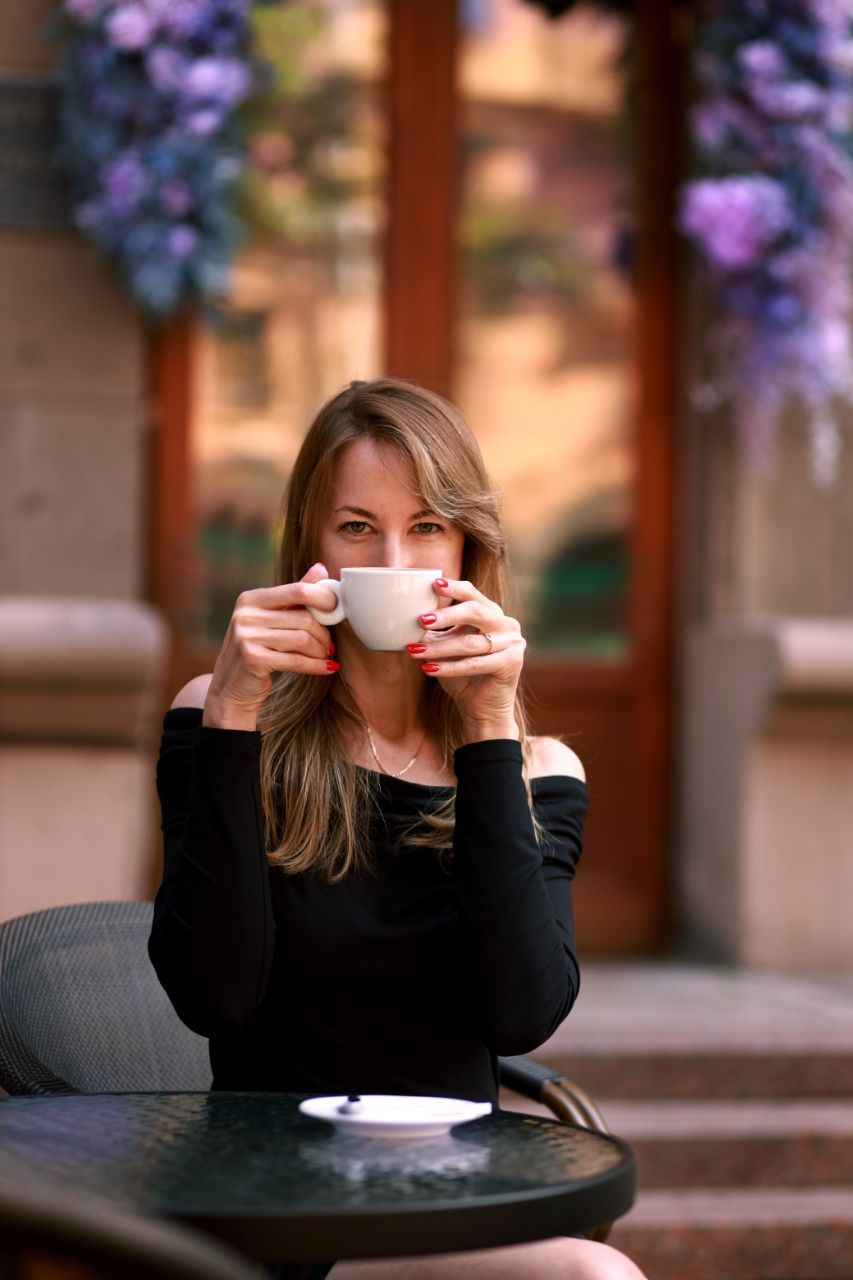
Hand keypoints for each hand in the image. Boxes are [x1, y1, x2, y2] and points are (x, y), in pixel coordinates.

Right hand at [203, 564, 337, 729]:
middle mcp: (245, 614)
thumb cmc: (257, 651)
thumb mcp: (272, 620)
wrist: (231, 689)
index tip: (336, 611)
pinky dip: (316, 666)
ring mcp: (245, 636)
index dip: (323, 599)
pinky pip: (296, 660)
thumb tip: (321, 568)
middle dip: (323, 634)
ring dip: (321, 651)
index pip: (297, 590)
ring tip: (326, 657)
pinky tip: (327, 669)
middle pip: (303, 617)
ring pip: (302, 638)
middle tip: (330, 645)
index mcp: (251, 599)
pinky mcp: (252, 659)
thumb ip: (295, 595)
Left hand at [408, 578, 525, 741]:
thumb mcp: (445, 647)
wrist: (481, 708)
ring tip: (414, 651)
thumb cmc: (463, 675)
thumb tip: (403, 616)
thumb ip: (434, 631)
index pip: (474, 594)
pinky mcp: (512, 663)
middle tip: (421, 620)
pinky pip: (476, 663)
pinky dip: (450, 667)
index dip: (455, 588)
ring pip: (470, 642)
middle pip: (476, 612)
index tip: (433, 584)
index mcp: (492, 614)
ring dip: (439, 648)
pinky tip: (428, 669)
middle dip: (446, 615)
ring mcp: (513, 643)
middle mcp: (506, 624)